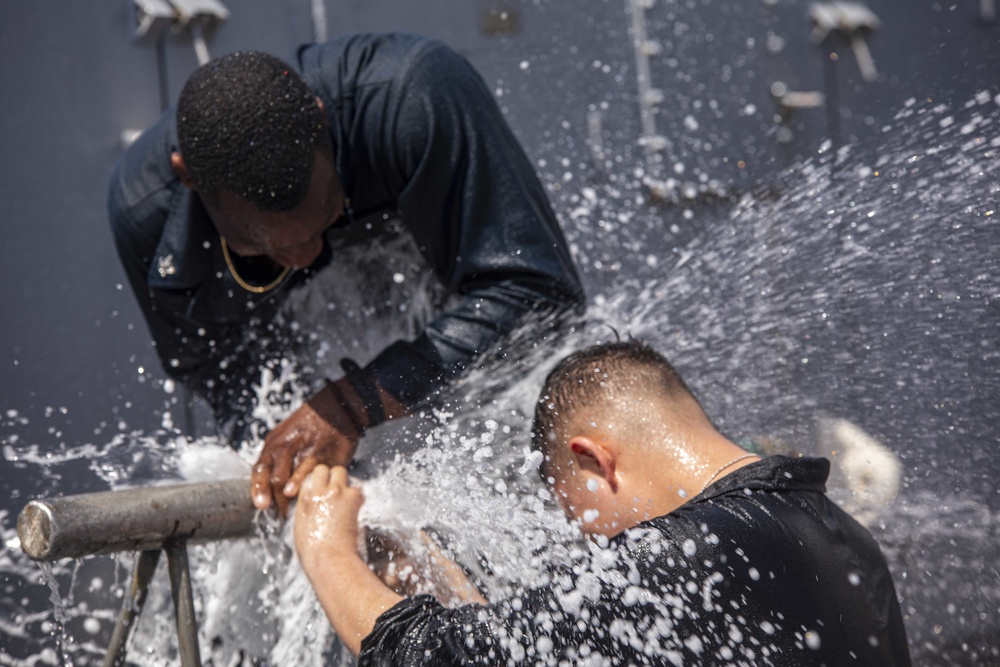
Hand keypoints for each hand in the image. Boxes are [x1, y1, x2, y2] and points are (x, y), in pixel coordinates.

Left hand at [252, 380, 360, 514]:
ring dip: (295, 495)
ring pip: (297, 478)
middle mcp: (288, 447)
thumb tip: (267, 487)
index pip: (261, 469)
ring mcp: (309, 451)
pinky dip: (316, 487)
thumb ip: (275, 459)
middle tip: (282, 515)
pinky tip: (315, 495)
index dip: (259, 489)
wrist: (335, 408)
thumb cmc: (306, 426)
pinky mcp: (328, 456)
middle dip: (278, 500)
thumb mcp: (283, 436)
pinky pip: (320, 476)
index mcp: (273, 444)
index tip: (261, 505)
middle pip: (278, 479)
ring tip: (295, 508)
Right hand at [294, 465, 363, 571]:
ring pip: (343, 473)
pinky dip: (357, 496)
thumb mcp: (301, 526)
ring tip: (346, 499)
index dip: (318, 481)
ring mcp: (338, 492)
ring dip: (345, 483)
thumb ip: (307, 508)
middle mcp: (320, 490)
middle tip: (336, 491)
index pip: (311, 476)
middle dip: (331, 477)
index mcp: (305, 498)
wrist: (330, 559)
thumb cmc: (314, 551)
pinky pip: (357, 488)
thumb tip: (314, 502)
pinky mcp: (354, 498)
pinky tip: (356, 508)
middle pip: (327, 469)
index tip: (322, 489)